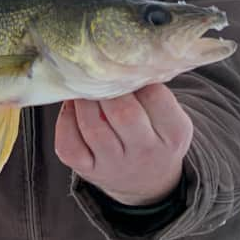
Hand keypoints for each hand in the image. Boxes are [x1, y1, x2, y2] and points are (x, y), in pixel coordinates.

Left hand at [54, 83, 192, 205]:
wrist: (147, 182)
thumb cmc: (153, 135)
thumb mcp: (167, 117)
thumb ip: (151, 92)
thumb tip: (119, 58)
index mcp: (174, 134)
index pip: (155, 96)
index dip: (134, 78)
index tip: (124, 70)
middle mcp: (146, 152)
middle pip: (122, 113)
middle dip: (105, 88)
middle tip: (97, 75)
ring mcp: (116, 164)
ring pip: (92, 127)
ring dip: (82, 101)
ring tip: (82, 88)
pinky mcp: (90, 170)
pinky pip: (69, 144)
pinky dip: (65, 120)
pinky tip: (71, 109)